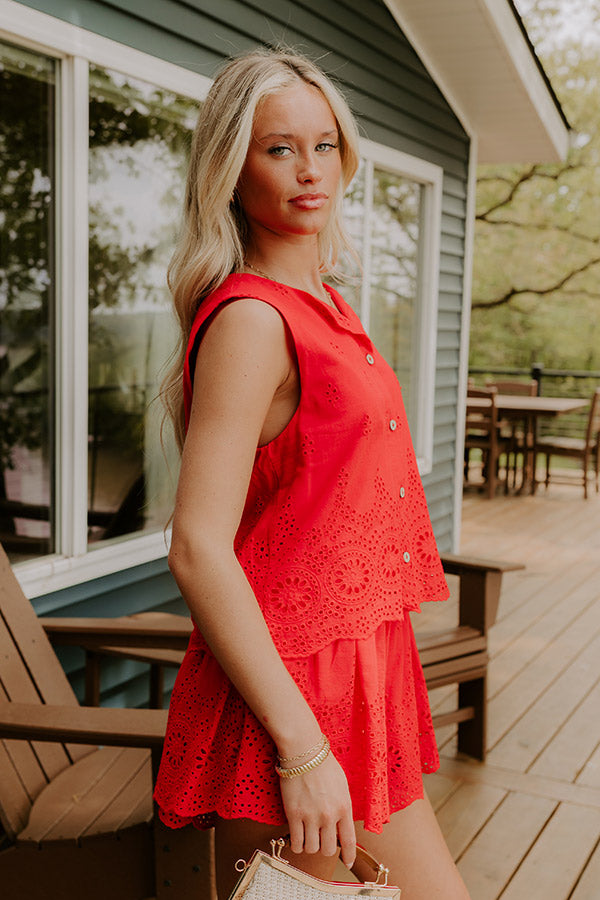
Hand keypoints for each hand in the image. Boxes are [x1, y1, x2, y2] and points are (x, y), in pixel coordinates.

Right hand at [279, 752, 355, 868]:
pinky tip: (297, 838)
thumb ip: (342, 805)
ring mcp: (311, 817)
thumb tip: (340, 823)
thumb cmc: (323, 764)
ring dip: (310, 846)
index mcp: (344, 807)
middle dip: (325, 848)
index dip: (348, 856)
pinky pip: (296, 843)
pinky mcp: (294, 815)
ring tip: (307, 837)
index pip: (349, 840)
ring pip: (312, 849)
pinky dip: (296, 845)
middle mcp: (329, 816)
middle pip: (328, 849)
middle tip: (320, 840)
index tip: (347, 863)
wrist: (304, 752)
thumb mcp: (341, 785)